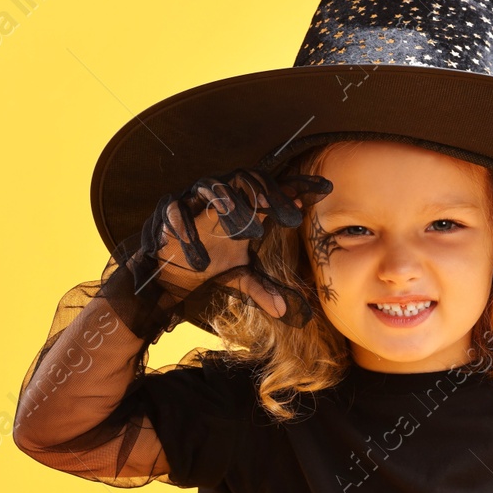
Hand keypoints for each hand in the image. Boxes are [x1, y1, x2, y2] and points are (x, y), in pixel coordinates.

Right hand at [123, 166, 332, 325]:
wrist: (167, 268)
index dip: (299, 186)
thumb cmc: (210, 261)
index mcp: (245, 205)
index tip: (325, 189)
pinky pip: (177, 211)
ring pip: (213, 187)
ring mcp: (194, 198)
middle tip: (289, 214)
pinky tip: (201, 255)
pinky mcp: (168, 209)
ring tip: (250, 231)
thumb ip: (261, 288)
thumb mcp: (239, 276)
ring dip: (232, 206)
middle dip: (269, 195)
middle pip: (247, 180)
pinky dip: (187, 229)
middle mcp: (222, 194)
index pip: (275, 188)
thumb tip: (285, 312)